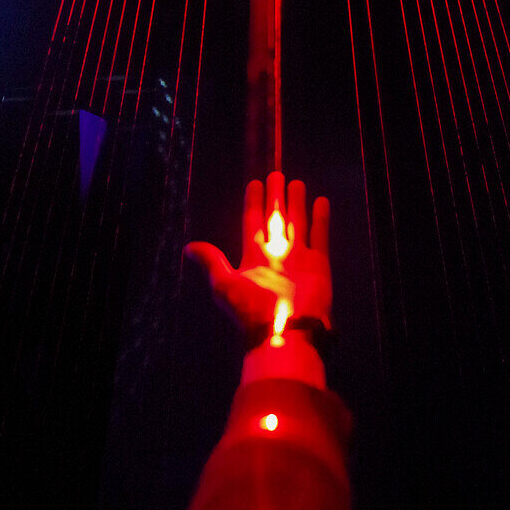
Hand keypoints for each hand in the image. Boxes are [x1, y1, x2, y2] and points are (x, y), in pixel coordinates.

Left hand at [185, 171, 331, 336]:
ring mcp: (298, 259)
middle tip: (276, 175)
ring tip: (296, 182)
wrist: (285, 334)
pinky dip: (321, 218)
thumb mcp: (224, 284)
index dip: (253, 203)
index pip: (252, 222)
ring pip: (297, 223)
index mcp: (253, 258)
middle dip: (275, 198)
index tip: (254, 184)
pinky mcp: (319, 264)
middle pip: (275, 218)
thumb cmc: (252, 310)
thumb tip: (188, 248)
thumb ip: (211, 262)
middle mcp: (276, 255)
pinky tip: (320, 201)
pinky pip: (319, 236)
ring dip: (296, 203)